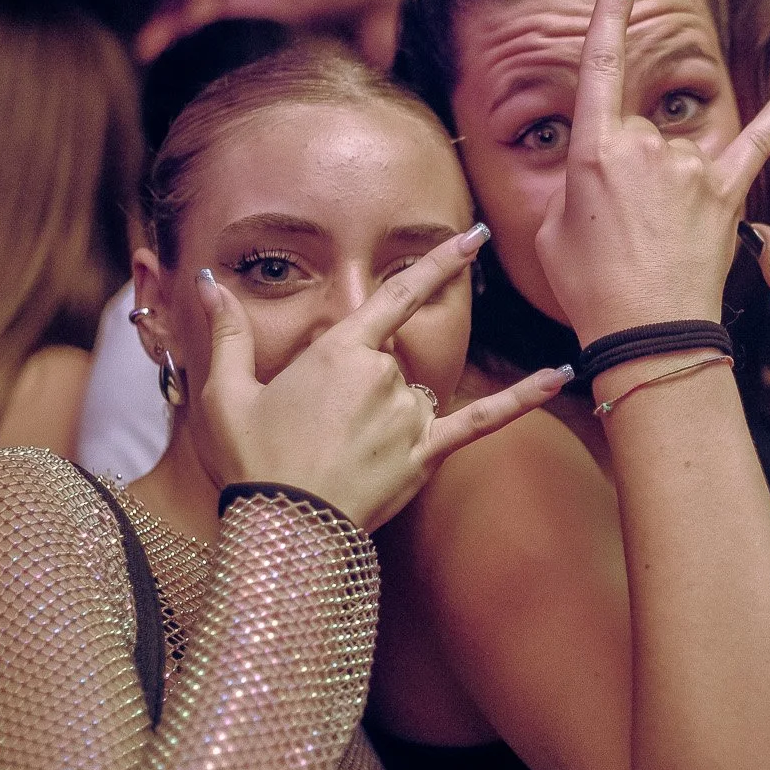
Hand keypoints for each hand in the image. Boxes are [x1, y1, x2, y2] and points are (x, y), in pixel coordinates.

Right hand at [190, 229, 568, 530]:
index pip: (396, 296)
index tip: (473, 239)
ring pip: (414, 396)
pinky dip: (524, 397)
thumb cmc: (251, 460)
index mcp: (339, 352)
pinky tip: (561, 374)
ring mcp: (410, 416)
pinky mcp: (426, 455)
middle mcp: (384, 376)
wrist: (282, 531)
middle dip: (358, 389)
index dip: (436, 264)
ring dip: (386, 416)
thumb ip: (229, 334)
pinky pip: (484, 420)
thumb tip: (209, 284)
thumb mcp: (224, 393)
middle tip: (313, 434)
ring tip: (335, 457)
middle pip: (390, 362)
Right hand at [534, 0, 769, 344]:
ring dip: (669, 194)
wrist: (648, 336)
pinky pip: (754, 145)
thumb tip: (595, 174)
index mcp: (594, 151)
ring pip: (679, 158)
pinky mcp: (728, 195)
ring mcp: (690, 169)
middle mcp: (645, 147)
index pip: (599, 69)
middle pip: (638, 136)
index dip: (608, 22)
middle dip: (630, 179)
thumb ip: (575, 186)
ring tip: (658, 249)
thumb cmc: (591, 289)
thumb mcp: (552, 231)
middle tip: (622, 238)